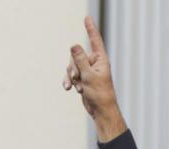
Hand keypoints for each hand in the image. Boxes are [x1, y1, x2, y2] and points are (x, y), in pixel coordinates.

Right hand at [63, 16, 127, 141]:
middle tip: (77, 78)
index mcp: (100, 59)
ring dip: (71, 76)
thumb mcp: (88, 75)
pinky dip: (69, 81)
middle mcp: (94, 63)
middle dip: (73, 67)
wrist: (100, 110)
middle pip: (76, 55)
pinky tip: (68, 88)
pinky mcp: (82, 79)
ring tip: (76, 87)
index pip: (94, 40)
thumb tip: (74, 45)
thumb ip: (80, 59)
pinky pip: (71, 75)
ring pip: (72, 66)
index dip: (90, 29)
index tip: (87, 17)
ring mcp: (87, 71)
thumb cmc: (100, 93)